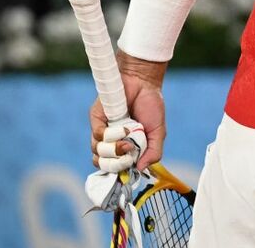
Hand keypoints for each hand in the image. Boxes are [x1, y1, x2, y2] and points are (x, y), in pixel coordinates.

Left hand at [89, 55, 166, 170]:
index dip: (118, 171)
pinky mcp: (96, 118)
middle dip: (115, 163)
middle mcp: (111, 140)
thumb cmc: (151, 106)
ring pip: (97, 151)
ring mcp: (102, 130)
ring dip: (114, 149)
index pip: (113, 167)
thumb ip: (154, 152)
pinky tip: (125, 126)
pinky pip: (98, 135)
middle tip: (128, 152)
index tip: (129, 168)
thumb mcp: (158, 133)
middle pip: (102, 163)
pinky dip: (112, 134)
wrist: (144, 83)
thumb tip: (140, 169)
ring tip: (127, 141)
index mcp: (124, 147)